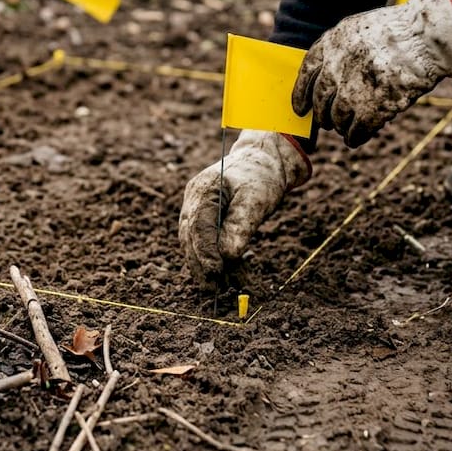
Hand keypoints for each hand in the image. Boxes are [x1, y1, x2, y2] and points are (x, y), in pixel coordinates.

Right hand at [179, 130, 310, 286]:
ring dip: (206, 266)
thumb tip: (228, 255)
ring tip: (224, 286)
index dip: (205, 252)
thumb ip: (241, 225)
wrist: (261, 162)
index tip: (216, 272)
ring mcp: (193, 208)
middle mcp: (192, 199)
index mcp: (204, 189)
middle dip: (202, 265)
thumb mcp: (257, 199)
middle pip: (191, 238)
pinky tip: (229, 270)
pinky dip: (213, 258)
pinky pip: (202, 242)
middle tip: (217, 288)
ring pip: (193, 243)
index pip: (198, 226)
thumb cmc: (260, 177)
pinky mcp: (202, 217)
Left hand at [291, 0, 451, 146]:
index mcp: (330, 44)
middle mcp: (335, 68)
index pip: (306, 74)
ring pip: (336, 119)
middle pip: (320, 101)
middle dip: (322, 114)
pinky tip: (356, 139)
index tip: (300, 109)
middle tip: (327, 122)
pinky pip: (356, 131)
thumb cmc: (399, 31)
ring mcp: (352, 90)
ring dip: (340, 126)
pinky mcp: (371, 109)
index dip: (300, 94)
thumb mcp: (359, 29)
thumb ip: (339, 51)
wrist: (425, 38)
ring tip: (345, 129)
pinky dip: (354, 137)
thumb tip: (326, 77)